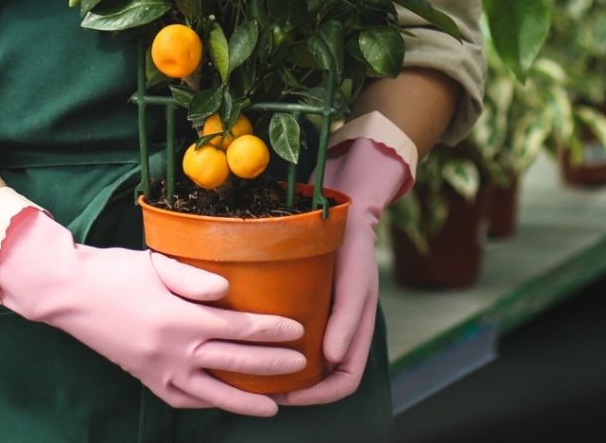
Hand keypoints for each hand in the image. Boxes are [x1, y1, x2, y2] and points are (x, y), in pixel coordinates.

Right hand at [0, 207, 306, 416]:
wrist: (70, 294)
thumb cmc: (114, 271)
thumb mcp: (156, 263)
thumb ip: (195, 279)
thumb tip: (228, 292)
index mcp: (179, 319)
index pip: (239, 328)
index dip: (272, 330)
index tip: (298, 329)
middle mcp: (173, 352)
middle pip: (235, 362)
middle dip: (272, 365)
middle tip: (301, 365)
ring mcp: (158, 371)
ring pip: (212, 392)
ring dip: (246, 400)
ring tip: (275, 406)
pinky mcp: (146, 378)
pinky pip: (183, 399)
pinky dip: (207, 403)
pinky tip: (222, 403)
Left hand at [274, 137, 409, 405]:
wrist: (343, 208)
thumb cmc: (352, 247)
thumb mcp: (354, 282)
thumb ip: (347, 320)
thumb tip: (331, 361)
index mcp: (357, 330)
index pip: (344, 380)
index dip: (320, 396)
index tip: (288, 395)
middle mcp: (339, 328)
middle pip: (321, 375)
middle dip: (295, 388)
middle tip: (261, 388)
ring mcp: (322, 314)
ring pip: (303, 356)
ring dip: (280, 367)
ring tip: (250, 367)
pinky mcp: (303, 298)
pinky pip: (290, 329)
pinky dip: (272, 340)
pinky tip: (248, 335)